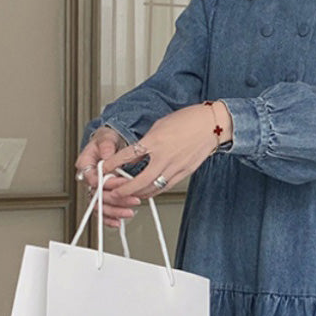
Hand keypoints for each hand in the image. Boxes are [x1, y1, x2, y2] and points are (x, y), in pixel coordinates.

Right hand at [74, 126, 139, 228]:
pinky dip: (110, 218)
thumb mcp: (106, 137)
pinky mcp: (103, 196)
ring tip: (129, 212)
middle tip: (133, 199)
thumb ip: (106, 145)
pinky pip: (103, 211)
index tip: (122, 183)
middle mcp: (89, 179)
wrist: (111, 145)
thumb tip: (108, 156)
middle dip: (116, 199)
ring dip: (115, 211)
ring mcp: (96, 189)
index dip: (107, 183)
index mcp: (86, 165)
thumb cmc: (106, 142)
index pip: (94, 178)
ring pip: (100, 206)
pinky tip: (118, 221)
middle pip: (98, 195)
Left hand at [100, 102, 232, 203]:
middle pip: (139, 181)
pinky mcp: (184, 174)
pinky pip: (164, 187)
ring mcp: (176, 168)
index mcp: (156, 141)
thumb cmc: (187, 121)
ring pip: (152, 189)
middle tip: (113, 193)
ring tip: (127, 195)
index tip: (103, 169)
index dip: (113, 164)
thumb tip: (131, 157)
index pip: (128, 155)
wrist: (211, 125)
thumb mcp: (159, 126)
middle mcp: (165, 157)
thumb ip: (145, 143)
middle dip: (123, 190)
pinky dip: (152, 192)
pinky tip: (145, 192)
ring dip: (137, 194)